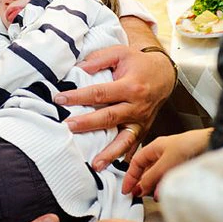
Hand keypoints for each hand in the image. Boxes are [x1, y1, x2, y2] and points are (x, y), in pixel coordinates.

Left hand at [55, 45, 175, 169]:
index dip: (79, 96)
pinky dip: (124, 158)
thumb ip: (98, 60)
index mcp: (131, 86)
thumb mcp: (120, 53)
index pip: (100, 93)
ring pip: (125, 139)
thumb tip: (78, 69)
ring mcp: (141, 121)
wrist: (163, 74)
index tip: (60, 99)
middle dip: (88, 124)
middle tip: (68, 127)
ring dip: (110, 153)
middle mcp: (137, 106)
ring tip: (95, 164)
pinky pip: (134, 147)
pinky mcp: (143, 130)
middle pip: (109, 117)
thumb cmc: (138, 63)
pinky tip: (112, 168)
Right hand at [123, 129, 211, 199]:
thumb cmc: (190, 144)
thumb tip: (141, 188)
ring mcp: (173, 160)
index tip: (126, 189)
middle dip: (141, 183)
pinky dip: (163, 186)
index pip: (136, 162)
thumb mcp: (166, 162)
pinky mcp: (183, 166)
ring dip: (153, 186)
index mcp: (155, 147)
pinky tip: (163, 192)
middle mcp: (163, 153)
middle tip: (137, 195)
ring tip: (150, 196)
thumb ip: (152, 176)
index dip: (130, 176)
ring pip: (157, 175)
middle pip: (146, 170)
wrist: (210, 144)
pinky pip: (168, 178)